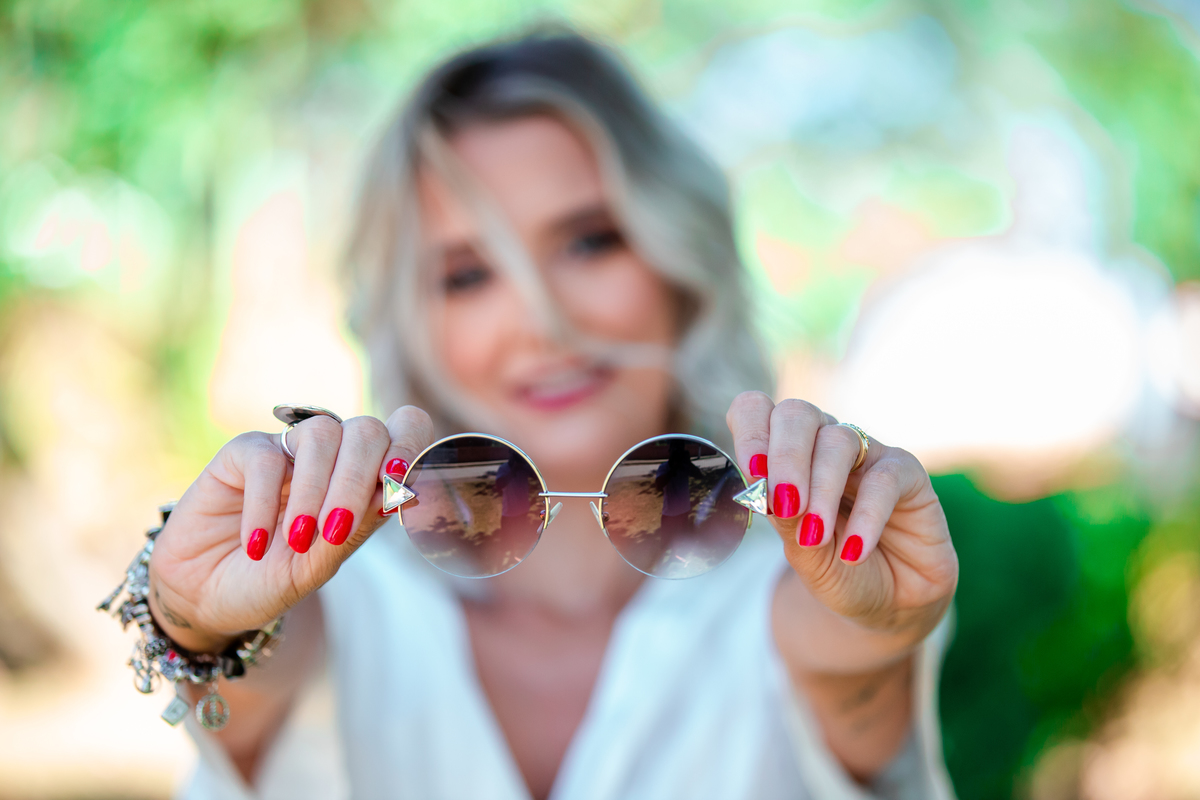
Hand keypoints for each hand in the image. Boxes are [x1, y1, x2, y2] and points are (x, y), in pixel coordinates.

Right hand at [148, 406, 433, 652]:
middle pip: (367, 430)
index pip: (404, 430)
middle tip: (334, 530)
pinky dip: (264, 503)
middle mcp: (332, 458)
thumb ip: (356, 527)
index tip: (399, 481)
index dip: (412, 444)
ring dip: (315, 490)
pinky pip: (266, 457)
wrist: (205, 597)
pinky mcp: (243, 453)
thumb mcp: (318, 566)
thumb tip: (401, 491)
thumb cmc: (269, 580)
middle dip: (356, 481)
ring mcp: (288, 451)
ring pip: (322, 433)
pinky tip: (257, 543)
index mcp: (364, 481)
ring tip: (297, 540)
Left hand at [726, 392, 957, 637]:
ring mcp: (867, 454)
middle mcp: (824, 444)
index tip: (752, 472)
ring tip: (815, 536)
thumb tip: (768, 490)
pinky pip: (884, 479)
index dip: (750, 431)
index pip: (757, 411)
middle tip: (785, 504)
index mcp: (785, 454)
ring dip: (821, 489)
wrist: (888, 605)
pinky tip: (854, 551)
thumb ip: (785, 520)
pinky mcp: (908, 473)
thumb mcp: (802, 553)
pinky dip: (866, 517)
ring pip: (838, 440)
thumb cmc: (837, 571)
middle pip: (798, 414)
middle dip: (785, 457)